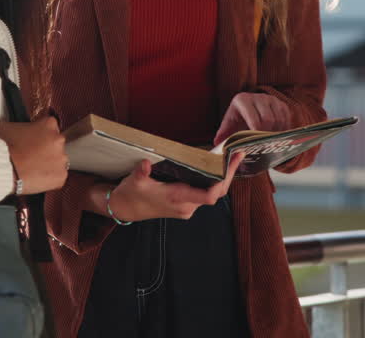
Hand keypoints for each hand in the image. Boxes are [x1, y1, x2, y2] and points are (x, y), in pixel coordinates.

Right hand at [0, 117, 67, 194]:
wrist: (3, 168)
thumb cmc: (3, 148)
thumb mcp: (8, 126)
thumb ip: (18, 124)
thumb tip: (14, 127)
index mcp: (48, 124)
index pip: (50, 126)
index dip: (40, 135)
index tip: (33, 141)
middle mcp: (59, 139)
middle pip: (56, 144)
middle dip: (46, 149)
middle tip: (31, 156)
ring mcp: (61, 158)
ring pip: (57, 161)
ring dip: (48, 164)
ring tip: (32, 168)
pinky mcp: (61, 175)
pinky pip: (57, 176)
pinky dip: (49, 178)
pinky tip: (36, 177)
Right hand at [106, 151, 243, 221]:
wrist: (127, 209)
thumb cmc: (132, 194)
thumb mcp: (134, 181)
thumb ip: (141, 172)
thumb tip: (145, 163)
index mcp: (177, 198)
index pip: (209, 196)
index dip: (222, 181)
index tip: (230, 164)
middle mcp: (186, 206)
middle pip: (216, 193)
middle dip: (228, 175)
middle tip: (237, 155)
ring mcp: (187, 208)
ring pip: (211, 194)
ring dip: (221, 178)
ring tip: (229, 158)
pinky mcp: (186, 206)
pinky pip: (204, 194)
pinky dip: (211, 181)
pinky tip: (214, 168)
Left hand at [213, 92, 297, 145]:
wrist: (248, 111)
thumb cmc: (237, 121)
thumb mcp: (228, 127)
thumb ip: (223, 136)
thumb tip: (217, 144)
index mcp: (242, 100)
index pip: (254, 119)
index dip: (258, 133)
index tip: (258, 144)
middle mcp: (258, 97)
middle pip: (269, 119)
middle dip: (268, 135)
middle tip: (266, 147)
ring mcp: (272, 100)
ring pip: (279, 120)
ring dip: (276, 134)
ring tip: (271, 145)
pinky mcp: (282, 105)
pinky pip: (286, 119)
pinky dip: (283, 130)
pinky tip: (277, 139)